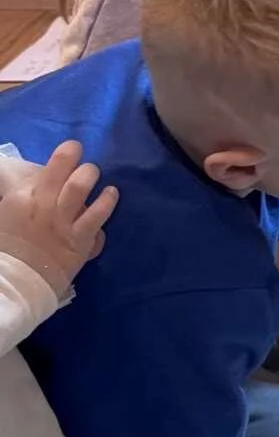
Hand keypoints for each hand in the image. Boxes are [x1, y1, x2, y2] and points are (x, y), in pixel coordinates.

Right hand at [0, 140, 117, 298]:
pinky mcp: (79, 239)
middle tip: (76, 152)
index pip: (42, 170)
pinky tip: (112, 192)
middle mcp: (41, 204)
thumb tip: (29, 186)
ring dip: (88, 173)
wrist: (16, 283)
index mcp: (19, 198)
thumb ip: (18, 199)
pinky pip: (98, 214)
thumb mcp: (5, 216)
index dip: (55, 163)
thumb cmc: (9, 251)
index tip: (63, 159)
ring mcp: (62, 221)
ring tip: (91, 172)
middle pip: (60, 166)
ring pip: (80, 185)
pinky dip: (107, 200)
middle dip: (71, 153)